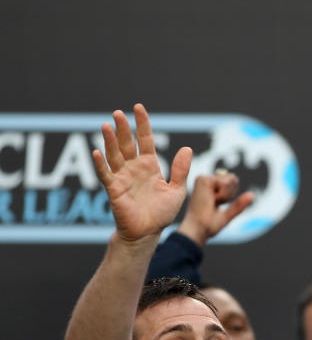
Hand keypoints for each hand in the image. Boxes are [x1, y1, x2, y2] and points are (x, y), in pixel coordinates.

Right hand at [92, 104, 191, 243]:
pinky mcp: (114, 190)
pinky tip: (97, 152)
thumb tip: (187, 148)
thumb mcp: (177, 190)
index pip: (145, 140)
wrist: (149, 232)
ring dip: (110, 141)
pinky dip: (100, 164)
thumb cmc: (161, 213)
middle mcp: (134, 168)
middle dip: (123, 128)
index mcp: (150, 166)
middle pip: (127, 144)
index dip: (142, 124)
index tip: (138, 107)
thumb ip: (180, 170)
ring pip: (114, 155)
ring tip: (106, 125)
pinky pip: (106, 175)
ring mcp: (122, 177)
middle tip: (118, 113)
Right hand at [177, 171, 254, 245]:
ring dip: (226, 196)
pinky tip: (211, 200)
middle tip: (215, 204)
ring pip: (230, 180)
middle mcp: (205, 180)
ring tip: (212, 203)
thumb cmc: (208, 225)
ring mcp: (203, 178)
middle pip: (233, 178)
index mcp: (209, 188)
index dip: (231, 194)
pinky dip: (223, 195)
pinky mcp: (203, 179)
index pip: (232, 181)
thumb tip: (252, 195)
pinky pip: (225, 183)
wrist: (199, 228)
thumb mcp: (227, 214)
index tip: (218, 204)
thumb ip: (238, 205)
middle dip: (230, 194)